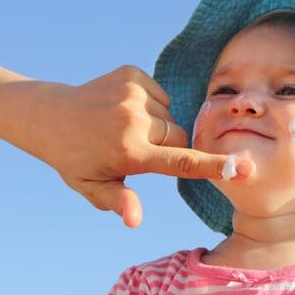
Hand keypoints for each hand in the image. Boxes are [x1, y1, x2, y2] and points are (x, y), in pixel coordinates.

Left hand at [41, 66, 253, 227]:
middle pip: (180, 137)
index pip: (182, 162)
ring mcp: (133, 93)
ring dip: (158, 126)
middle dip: (169, 147)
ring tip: (126, 130)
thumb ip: (118, 202)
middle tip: (138, 152)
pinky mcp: (131, 73)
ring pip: (171, 116)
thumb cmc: (75, 159)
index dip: (215, 166)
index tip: (244, 167)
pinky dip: (150, 105)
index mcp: (129, 152)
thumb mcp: (92, 187)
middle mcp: (134, 120)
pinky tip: (124, 110)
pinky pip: (161, 95)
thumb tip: (134, 220)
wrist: (50, 116)